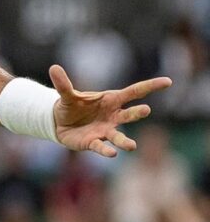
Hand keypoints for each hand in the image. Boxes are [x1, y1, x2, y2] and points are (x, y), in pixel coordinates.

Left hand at [49, 64, 171, 157]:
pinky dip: (106, 150)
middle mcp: (112, 116)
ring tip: (131, 146)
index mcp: (110, 100)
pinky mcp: (94, 142)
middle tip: (145, 110)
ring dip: (125, 141)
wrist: (59, 124)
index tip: (168, 81)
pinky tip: (112, 154)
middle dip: (137, 113)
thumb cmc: (71, 106)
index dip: (150, 86)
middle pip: (128, 114)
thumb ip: (62, 84)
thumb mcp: (65, 95)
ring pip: (118, 136)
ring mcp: (105, 130)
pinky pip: (101, 147)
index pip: (134, 92)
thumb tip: (53, 67)